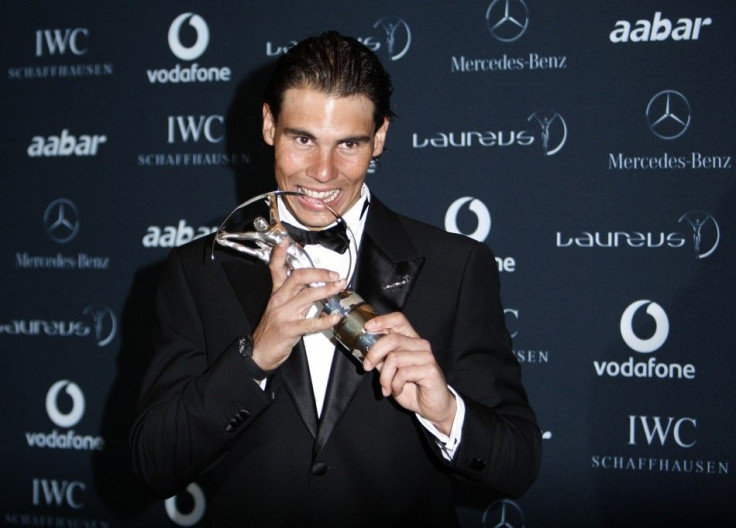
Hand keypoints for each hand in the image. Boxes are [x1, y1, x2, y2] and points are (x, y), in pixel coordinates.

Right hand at [252, 240, 344, 370]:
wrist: (258, 352)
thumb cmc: (272, 330)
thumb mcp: (278, 308)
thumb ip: (293, 295)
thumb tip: (315, 287)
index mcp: (276, 294)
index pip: (276, 270)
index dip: (280, 255)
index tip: (286, 241)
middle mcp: (279, 300)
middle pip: (298, 278)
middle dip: (319, 273)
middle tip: (335, 274)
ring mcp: (283, 314)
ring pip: (307, 296)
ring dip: (326, 290)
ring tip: (339, 287)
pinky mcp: (289, 329)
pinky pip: (309, 322)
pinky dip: (324, 320)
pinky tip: (334, 317)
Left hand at [362, 313, 456, 434]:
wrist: (432, 407)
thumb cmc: (411, 387)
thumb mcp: (391, 371)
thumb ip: (381, 358)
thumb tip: (364, 348)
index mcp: (410, 340)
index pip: (398, 319)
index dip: (382, 320)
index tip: (366, 328)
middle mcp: (420, 344)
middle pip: (392, 338)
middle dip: (374, 354)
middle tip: (366, 367)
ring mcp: (426, 356)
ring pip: (394, 358)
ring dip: (385, 376)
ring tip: (386, 387)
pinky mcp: (430, 369)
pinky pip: (403, 373)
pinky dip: (394, 385)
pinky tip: (397, 390)